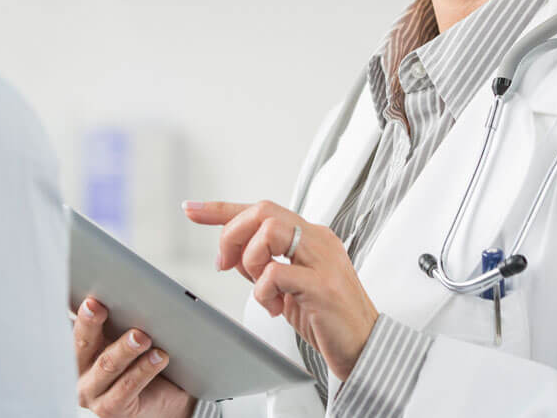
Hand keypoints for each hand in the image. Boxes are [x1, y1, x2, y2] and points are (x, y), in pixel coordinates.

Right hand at [73, 297, 193, 417]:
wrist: (164, 396)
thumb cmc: (140, 358)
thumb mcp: (125, 334)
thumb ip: (119, 317)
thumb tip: (126, 290)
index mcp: (79, 345)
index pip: (71, 324)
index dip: (74, 311)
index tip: (80, 297)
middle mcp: (79, 370)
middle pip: (82, 343)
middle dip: (89, 323)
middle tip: (97, 306)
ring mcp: (92, 392)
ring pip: (107, 365)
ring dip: (125, 348)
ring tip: (141, 336)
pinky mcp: (110, 408)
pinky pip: (127, 387)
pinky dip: (144, 369)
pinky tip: (158, 357)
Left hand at [184, 200, 377, 381]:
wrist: (364, 347)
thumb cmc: (328, 317)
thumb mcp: (289, 286)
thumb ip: (264, 265)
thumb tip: (231, 253)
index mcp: (311, 236)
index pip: (262, 210)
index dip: (222, 208)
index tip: (192, 209)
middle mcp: (318, 240)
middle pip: (263, 211)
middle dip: (232, 235)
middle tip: (226, 265)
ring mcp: (323, 260)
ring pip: (269, 232)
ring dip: (250, 262)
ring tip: (261, 290)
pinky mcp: (323, 286)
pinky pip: (276, 273)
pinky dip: (263, 291)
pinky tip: (275, 306)